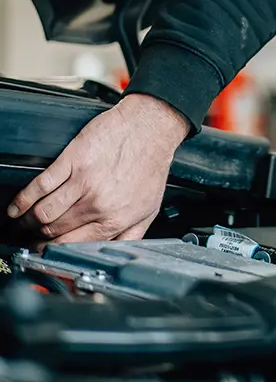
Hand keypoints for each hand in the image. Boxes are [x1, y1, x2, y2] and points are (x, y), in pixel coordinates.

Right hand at [7, 93, 188, 243]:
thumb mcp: (149, 207)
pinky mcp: (74, 160)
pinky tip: (18, 206)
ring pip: (43, 213)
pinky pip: (40, 186)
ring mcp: (84, 182)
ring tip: (24, 221)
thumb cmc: (151, 163)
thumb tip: (111, 255)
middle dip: (37, 237)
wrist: (151, 126)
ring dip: (28, 220)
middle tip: (31, 235)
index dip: (52, 251)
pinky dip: (23, 199)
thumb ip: (130, 235)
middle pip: (53, 231)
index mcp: (114, 219)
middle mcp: (98, 204)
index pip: (72, 246)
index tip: (44, 250)